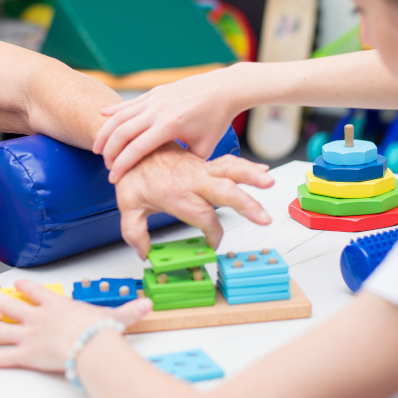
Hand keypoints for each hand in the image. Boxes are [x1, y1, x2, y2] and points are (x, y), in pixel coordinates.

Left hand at [0, 279, 152, 371]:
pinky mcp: (25, 355)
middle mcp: (37, 317)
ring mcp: (28, 335)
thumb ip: (128, 311)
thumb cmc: (101, 332)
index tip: (17, 283)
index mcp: (56, 305)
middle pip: (7, 303)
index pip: (37, 292)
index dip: (26, 287)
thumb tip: (147, 305)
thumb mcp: (115, 317)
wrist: (92, 346)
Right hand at [94, 67, 247, 182]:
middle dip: (109, 151)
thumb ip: (186, 164)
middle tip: (104, 165)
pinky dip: (113, 111)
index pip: (137, 148)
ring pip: (120, 115)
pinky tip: (101, 116)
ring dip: (106, 132)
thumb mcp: (204, 148)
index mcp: (171, 125)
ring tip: (97, 148)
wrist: (223, 89)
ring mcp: (155, 98)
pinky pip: (128, 103)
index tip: (113, 178)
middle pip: (122, 132)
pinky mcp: (155, 92)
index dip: (122, 165)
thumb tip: (174, 180)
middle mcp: (159, 109)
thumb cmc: (216, 119)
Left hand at [116, 146, 273, 257]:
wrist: (133, 145)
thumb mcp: (127, 204)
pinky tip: (263, 172)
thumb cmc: (134, 173)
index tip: (213, 244)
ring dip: (251, 176)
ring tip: (269, 183)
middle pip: (224, 191)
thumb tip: (144, 252)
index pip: (203, 217)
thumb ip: (134, 231)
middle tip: (263, 218)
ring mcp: (200, 169)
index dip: (213, 233)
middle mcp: (192, 179)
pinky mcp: (204, 164)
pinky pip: (228, 163)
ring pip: (231, 170)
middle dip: (246, 205)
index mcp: (176, 192)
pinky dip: (247, 167)